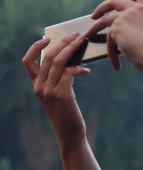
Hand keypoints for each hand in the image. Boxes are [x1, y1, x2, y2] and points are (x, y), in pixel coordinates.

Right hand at [22, 33, 89, 148]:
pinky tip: (86, 71)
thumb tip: (73, 62)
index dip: (35, 47)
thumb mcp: (59, 94)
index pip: (28, 62)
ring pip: (59, 61)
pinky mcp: (62, 95)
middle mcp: (39, 87)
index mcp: (36, 86)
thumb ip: (60, 80)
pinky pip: (69, 73)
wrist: (70, 134)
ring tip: (83, 42)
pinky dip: (78, 68)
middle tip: (76, 35)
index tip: (46, 37)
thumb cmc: (67, 113)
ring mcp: (49, 91)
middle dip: (63, 42)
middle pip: (49, 57)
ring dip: (72, 49)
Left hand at [85, 0, 142, 72]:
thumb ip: (140, 27)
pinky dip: (111, 53)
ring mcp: (126, 16)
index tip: (126, 2)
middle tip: (95, 15)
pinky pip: (108, 39)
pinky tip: (116, 64)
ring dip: (94, 28)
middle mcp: (137, 9)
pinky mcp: (117, 26)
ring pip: (104, 19)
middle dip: (102, 7)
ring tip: (89, 35)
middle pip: (115, 0)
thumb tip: (127, 33)